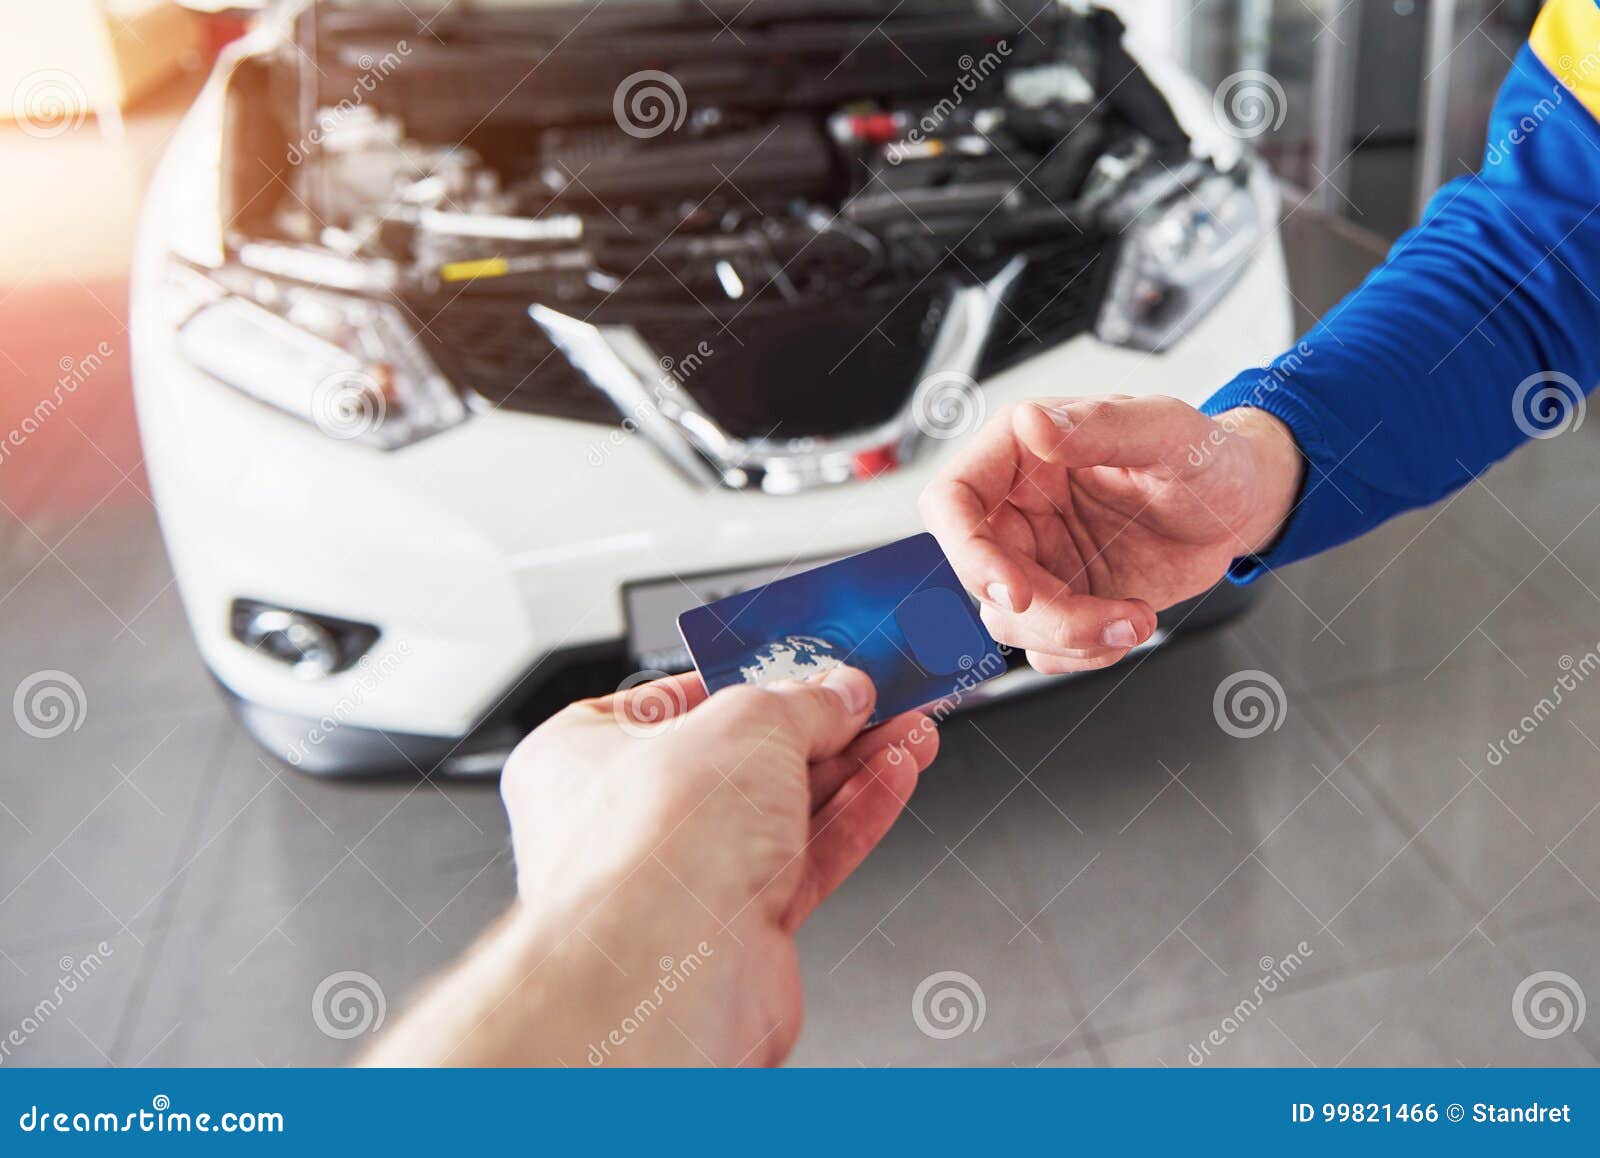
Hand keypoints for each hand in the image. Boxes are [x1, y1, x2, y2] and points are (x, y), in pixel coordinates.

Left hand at [367, 668, 936, 1067]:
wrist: (666, 979)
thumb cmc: (649, 853)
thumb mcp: (743, 724)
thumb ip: (802, 702)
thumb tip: (839, 691)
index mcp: (583, 754)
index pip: (680, 696)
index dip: (753, 675)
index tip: (812, 661)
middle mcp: (626, 818)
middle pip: (743, 754)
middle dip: (822, 723)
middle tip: (879, 693)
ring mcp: (683, 877)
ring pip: (784, 807)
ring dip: (854, 765)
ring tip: (909, 726)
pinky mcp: (737, 926)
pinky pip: (807, 856)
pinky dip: (856, 814)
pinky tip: (896, 774)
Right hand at [919, 396, 1302, 671]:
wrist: (1241, 507)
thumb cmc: (1206, 455)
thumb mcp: (1167, 432)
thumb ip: (1100, 427)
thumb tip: (1033, 422)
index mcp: (1023, 451)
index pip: (951, 500)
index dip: (966, 551)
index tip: (1016, 590)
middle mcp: (1019, 506)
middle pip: (979, 575)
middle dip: (1041, 612)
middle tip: (1103, 618)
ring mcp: (1038, 557)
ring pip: (1008, 620)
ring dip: (1071, 636)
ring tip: (1135, 619)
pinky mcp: (1062, 599)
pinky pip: (1042, 646)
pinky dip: (1083, 653)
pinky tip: (1128, 626)